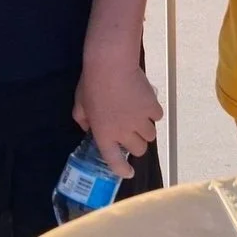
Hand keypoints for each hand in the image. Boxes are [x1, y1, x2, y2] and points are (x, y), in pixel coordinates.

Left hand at [72, 52, 162, 177]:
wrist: (111, 64)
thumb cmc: (92, 83)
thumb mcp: (79, 104)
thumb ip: (83, 119)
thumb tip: (87, 127)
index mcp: (104, 134)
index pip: (115, 161)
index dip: (122, 170)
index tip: (129, 172)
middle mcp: (124, 132)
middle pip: (139, 150)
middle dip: (137, 144)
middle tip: (133, 133)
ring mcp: (140, 121)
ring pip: (151, 135)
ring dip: (146, 129)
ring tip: (140, 117)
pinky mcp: (152, 107)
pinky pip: (157, 116)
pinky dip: (153, 112)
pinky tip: (146, 103)